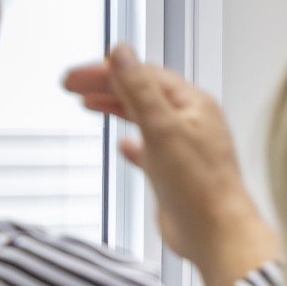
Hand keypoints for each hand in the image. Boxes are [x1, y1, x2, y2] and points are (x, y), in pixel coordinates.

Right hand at [63, 46, 279, 285]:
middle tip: (70, 85)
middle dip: (106, 85)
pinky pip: (151, 150)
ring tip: (87, 102)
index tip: (74, 76)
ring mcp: (185, 147)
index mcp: (194, 104)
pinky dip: (133, 143)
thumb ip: (138, 89)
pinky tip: (122, 145)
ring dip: (116, 107)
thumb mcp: (161, 128)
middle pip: (142, 92)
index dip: (106, 70)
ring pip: (145, 117)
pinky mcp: (176, 173)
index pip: (144, 74)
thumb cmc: (198, 185)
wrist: (216, 233)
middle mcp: (192, 122)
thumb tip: (121, 52)